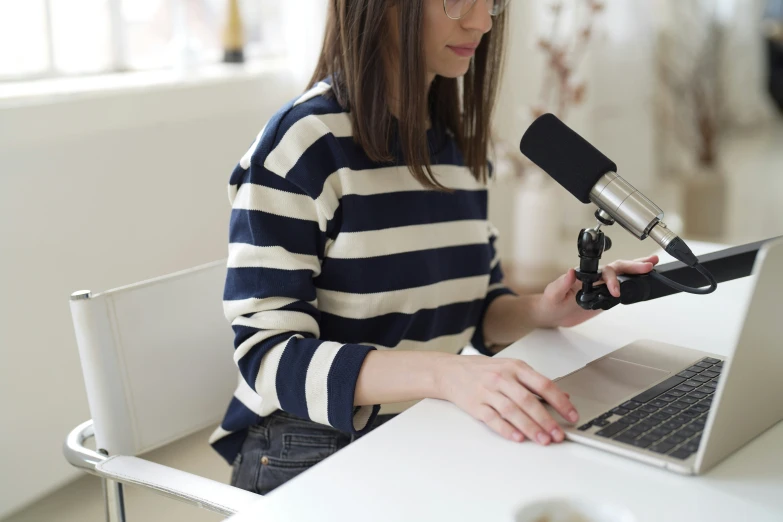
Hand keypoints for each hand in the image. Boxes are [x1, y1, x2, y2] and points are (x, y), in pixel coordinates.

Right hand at [436, 355, 578, 444]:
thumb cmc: (483, 371)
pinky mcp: (476, 405)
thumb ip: (535, 383)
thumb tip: (563, 396)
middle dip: (546, 420)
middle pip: (528, 400)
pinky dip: (506, 429)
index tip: (572, 415)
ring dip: (530, 427)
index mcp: (515, 368)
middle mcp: (502, 378)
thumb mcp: (511, 369)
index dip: (560, 402)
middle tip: (558, 434)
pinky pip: (493, 419)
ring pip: (512, 411)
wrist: (450, 371)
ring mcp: (487, 391)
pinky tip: (518, 437)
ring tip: (543, 440)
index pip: (543, 384)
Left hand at [535, 255, 659, 327]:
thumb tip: (570, 272)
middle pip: (617, 268)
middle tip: (648, 265)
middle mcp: (594, 278)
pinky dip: (633, 282)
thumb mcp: (552, 294)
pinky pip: (621, 287)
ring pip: (622, 275)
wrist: (552, 314)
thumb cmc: (550, 302)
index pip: (603, 272)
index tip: (616, 291)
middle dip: (633, 266)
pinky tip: (644, 279)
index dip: (612, 279)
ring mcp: (601, 286)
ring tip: (652, 265)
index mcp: (584, 274)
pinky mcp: (604, 296)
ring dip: (637, 269)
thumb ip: (561, 283)